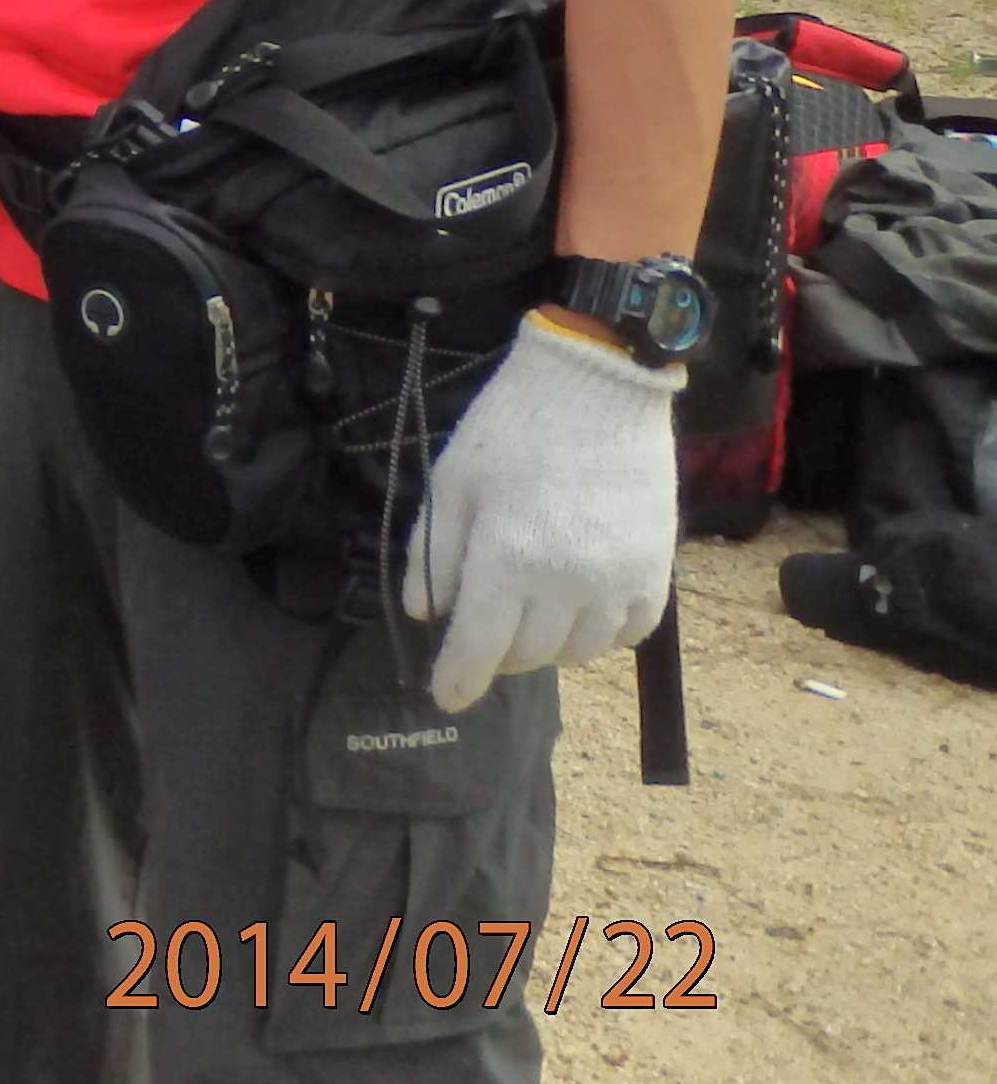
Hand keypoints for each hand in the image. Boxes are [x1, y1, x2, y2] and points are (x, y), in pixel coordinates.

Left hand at [404, 311, 682, 713]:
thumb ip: (433, 554)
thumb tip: (425, 613)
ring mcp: (619, 581)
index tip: (444, 697)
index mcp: (507, 559)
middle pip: (525, 654)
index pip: (478, 648)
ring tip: (527, 615)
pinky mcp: (658, 571)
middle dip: (494, 654)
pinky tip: (578, 609)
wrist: (599, 386)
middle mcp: (567, 583)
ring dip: (545, 645)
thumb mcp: (452, 483)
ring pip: (576, 651)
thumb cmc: (512, 428)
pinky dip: (598, 634)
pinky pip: (627, 633)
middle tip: (480, 630)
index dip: (456, 680)